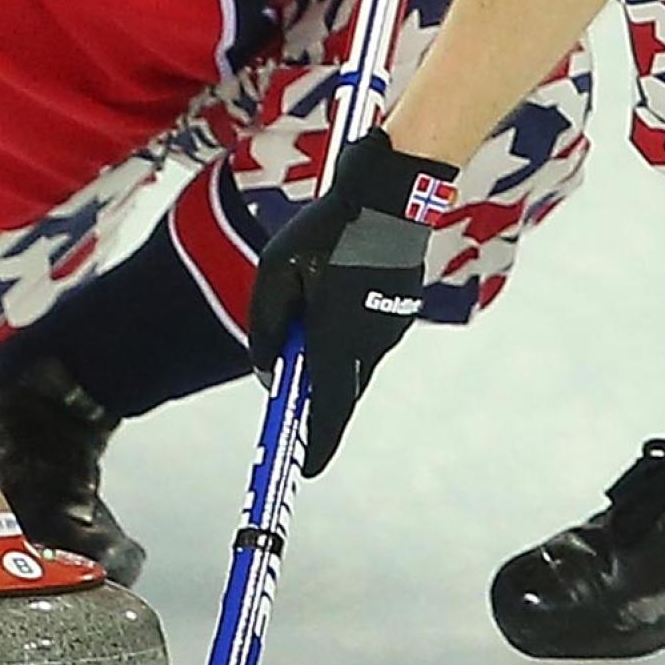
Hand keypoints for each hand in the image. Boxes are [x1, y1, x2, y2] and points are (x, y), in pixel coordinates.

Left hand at [247, 129, 457, 475]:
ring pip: (349, 357)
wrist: (390, 194)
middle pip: (336, 388)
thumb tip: (270, 372)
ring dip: (324, 345)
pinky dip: (343, 323)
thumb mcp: (274, 275)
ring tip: (310, 294)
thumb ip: (267, 328)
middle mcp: (370, 342)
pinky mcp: (398, 310)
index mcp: (338, 339)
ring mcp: (389, 327)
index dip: (316, 444)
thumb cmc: (326, 231)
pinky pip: (364, 332)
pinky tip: (335, 283)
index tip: (304, 469)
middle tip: (290, 388)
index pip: (328, 410)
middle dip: (312, 392)